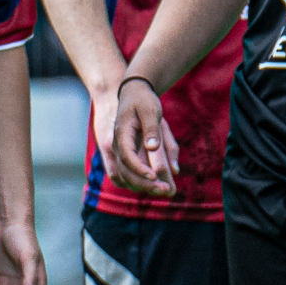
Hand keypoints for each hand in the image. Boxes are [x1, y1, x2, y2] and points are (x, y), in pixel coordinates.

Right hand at [108, 78, 176, 195]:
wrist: (133, 93)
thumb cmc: (143, 100)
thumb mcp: (150, 110)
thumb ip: (151, 129)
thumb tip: (153, 148)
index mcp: (121, 133)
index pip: (127, 156)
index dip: (140, 169)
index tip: (155, 176)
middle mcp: (118, 145)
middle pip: (126, 171)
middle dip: (145, 183)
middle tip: (166, 190)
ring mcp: (121, 150)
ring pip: (128, 175)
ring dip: (146, 185)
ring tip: (167, 190)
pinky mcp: (128, 154)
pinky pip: (133, 172)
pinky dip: (144, 181)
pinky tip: (160, 183)